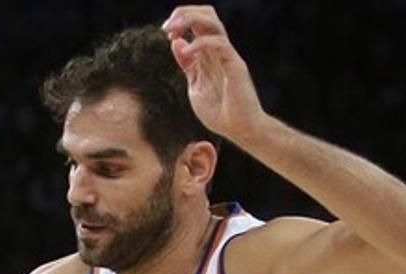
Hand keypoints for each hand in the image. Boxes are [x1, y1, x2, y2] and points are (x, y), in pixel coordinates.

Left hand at [162, 5, 265, 141]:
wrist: (239, 130)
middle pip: (208, 14)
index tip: (166, 31)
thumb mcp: (195, 85)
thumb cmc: (220, 112)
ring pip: (214, 23)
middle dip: (185, 13)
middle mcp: (220, 51)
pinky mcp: (235, 66)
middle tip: (167, 27)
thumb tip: (175, 42)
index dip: (181, 19)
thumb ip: (187, 64)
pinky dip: (199, 44)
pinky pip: (219, 44)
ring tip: (173, 31)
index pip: (199, 22)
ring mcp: (228, 57)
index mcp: (210, 54)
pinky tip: (186, 52)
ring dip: (191, 20)